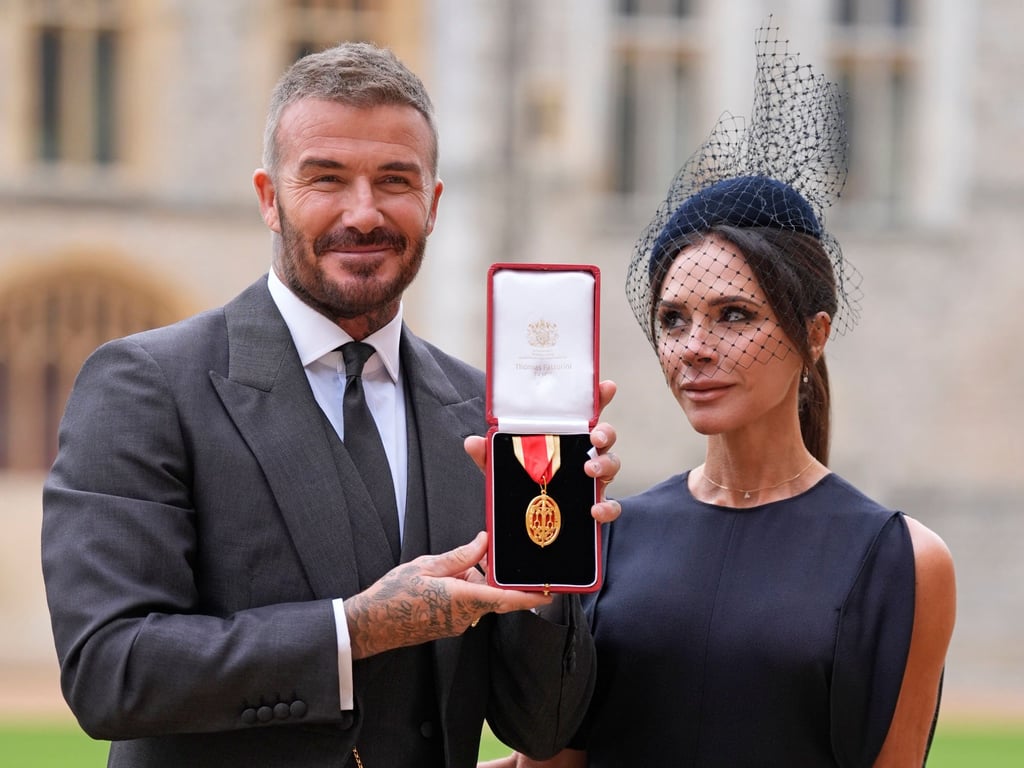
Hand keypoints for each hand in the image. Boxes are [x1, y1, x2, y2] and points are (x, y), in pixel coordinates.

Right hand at [344, 532, 552, 658]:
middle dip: (498, 577)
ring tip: (461, 562)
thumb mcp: (426, 566)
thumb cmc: (393, 595)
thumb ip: (460, 556)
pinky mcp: (449, 625)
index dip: (531, 597)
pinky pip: (468, 605)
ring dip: (477, 580)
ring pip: (481, 599)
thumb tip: (483, 542)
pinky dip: (467, 589)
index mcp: (463, 599)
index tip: (550, 592)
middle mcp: (465, 616)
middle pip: (495, 595)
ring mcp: (457, 624)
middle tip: (497, 556)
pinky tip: (450, 576)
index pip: (506, 599)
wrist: (370, 625)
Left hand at [463, 379, 620, 523]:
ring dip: (605, 464)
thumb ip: (490, 454)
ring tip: (590, 470)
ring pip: (612, 464)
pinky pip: (611, 505)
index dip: (598, 397)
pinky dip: (607, 507)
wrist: (531, 522)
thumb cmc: (524, 483)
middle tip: (594, 437)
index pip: (585, 412)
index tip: (606, 386)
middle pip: (605, 435)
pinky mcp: (596, 503)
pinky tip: (595, 509)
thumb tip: (473, 442)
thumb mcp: (503, 467)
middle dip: (605, 432)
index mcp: (566, 438)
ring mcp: (594, 479)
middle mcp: (584, 454)